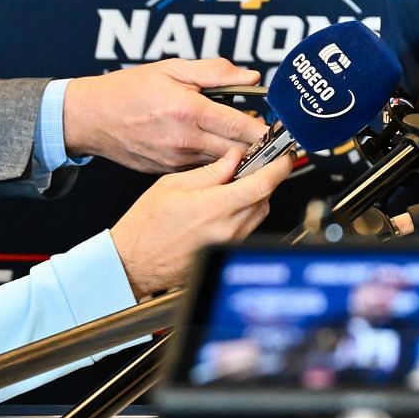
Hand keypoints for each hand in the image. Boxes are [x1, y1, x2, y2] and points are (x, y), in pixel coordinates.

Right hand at [62, 58, 266, 172]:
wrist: (90, 118)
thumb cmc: (128, 90)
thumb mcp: (171, 69)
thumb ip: (215, 72)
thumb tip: (251, 78)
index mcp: (188, 111)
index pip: (241, 127)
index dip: (268, 132)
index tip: (286, 132)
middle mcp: (184, 140)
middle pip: (237, 151)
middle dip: (260, 147)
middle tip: (276, 140)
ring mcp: (176, 159)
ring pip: (221, 163)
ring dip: (239, 156)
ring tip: (251, 145)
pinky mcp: (168, 171)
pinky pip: (201, 168)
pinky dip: (215, 162)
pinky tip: (217, 150)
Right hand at [109, 147, 293, 296]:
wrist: (133, 261)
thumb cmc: (146, 226)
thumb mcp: (173, 185)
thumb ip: (210, 171)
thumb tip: (235, 157)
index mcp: (215, 207)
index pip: (263, 183)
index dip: (279, 166)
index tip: (284, 155)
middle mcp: (228, 227)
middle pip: (266, 197)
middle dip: (264, 178)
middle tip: (251, 165)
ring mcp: (230, 241)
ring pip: (259, 211)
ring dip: (254, 195)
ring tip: (230, 186)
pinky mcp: (228, 249)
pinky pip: (249, 225)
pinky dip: (245, 211)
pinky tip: (224, 205)